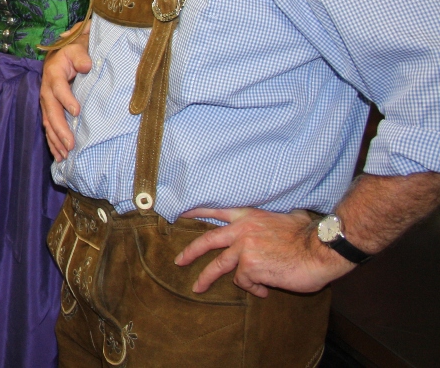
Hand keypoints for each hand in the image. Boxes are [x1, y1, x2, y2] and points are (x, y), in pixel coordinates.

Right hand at [41, 28, 91, 161]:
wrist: (61, 55)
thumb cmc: (72, 53)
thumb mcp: (77, 49)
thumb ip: (81, 56)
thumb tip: (87, 65)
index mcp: (53, 74)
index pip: (59, 87)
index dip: (66, 99)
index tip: (77, 111)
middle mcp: (46, 90)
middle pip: (51, 111)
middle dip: (60, 128)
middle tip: (70, 144)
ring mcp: (46, 102)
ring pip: (47, 122)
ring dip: (55, 139)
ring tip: (65, 154)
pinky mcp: (48, 110)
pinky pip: (48, 127)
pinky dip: (52, 142)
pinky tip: (59, 155)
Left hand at [176, 207, 353, 296]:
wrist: (321, 249)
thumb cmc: (308, 236)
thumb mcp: (288, 218)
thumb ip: (275, 220)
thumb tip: (285, 219)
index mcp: (249, 216)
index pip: (217, 211)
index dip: (197, 212)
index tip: (179, 214)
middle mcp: (242, 231)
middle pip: (207, 241)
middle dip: (189, 252)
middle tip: (178, 261)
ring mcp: (244, 249)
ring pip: (219, 266)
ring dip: (206, 278)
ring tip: (198, 288)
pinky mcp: (250, 267)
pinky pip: (245, 282)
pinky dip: (254, 288)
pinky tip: (265, 289)